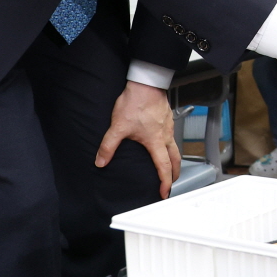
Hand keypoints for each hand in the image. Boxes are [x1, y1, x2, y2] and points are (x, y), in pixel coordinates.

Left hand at [96, 81, 181, 198]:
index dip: (165, 182)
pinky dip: (170, 145)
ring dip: (173, 159)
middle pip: (175, 159)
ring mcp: (169, 126)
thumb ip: (108, 146)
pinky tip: (161, 141)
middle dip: (174, 173)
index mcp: (155, 142)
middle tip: (170, 182)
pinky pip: (172, 135)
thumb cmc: (136, 102)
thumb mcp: (118, 126)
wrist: (147, 83)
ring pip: (175, 147)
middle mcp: (165, 135)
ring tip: (167, 164)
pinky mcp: (168, 117)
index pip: (163, 167)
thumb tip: (100, 162)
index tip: (164, 193)